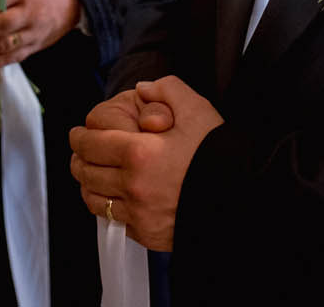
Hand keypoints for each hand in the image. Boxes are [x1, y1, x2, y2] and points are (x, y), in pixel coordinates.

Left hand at [69, 76, 221, 250]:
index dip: (79, 136)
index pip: (90, 144)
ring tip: (94, 174)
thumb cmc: (220, 155)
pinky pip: (116, 221)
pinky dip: (111, 208)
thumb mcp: (197, 109)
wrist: (244, 198)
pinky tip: (119, 197)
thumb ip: (167, 89)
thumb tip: (143, 89)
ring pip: (94, 200)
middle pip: (85, 172)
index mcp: (138, 153)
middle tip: (82, 152)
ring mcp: (139, 214)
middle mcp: (133, 186)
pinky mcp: (148, 234)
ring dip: (89, 185)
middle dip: (80, 158)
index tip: (79, 133)